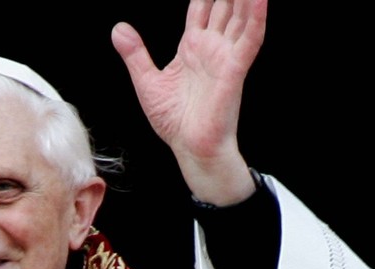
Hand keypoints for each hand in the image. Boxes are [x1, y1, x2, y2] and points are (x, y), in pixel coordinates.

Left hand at [112, 0, 266, 204]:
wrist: (189, 147)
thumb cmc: (174, 121)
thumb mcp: (146, 82)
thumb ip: (135, 53)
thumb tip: (118, 28)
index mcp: (191, 48)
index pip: (201, 8)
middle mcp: (211, 48)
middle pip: (224, 6)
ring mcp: (225, 56)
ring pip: (240, 16)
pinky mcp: (235, 69)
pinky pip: (249, 39)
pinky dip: (256, 18)